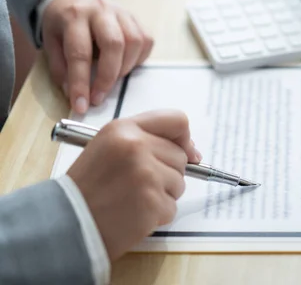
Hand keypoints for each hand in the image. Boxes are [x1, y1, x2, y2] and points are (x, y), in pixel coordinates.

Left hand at [41, 0, 153, 113]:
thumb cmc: (63, 24)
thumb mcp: (50, 42)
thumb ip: (60, 67)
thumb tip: (73, 93)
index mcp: (74, 15)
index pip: (80, 52)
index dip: (80, 82)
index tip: (81, 105)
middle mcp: (101, 10)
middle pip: (114, 44)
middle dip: (107, 77)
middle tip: (99, 98)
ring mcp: (122, 12)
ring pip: (134, 42)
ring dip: (125, 68)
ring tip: (112, 80)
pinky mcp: (136, 18)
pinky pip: (146, 41)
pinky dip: (138, 59)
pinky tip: (125, 65)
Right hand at [66, 110, 201, 260]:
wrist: (66, 223)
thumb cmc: (88, 188)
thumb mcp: (109, 148)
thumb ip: (145, 141)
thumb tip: (192, 152)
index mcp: (124, 129)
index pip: (177, 120)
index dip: (185, 138)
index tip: (188, 152)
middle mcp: (137, 146)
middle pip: (180, 156)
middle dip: (168, 173)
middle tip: (139, 185)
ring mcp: (146, 174)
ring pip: (179, 183)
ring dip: (162, 195)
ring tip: (132, 199)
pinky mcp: (152, 201)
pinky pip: (171, 207)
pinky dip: (157, 215)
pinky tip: (133, 215)